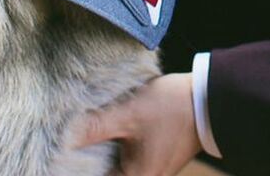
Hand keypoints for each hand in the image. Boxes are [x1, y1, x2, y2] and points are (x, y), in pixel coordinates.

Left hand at [71, 72, 201, 175]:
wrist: (209, 99)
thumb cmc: (172, 108)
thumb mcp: (129, 114)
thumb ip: (96, 126)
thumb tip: (65, 138)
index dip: (75, 170)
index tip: (60, 159)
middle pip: (104, 175)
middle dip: (86, 161)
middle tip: (68, 144)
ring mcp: (151, 170)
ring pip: (114, 168)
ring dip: (100, 154)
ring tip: (83, 134)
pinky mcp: (154, 157)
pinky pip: (125, 160)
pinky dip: (113, 148)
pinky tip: (104, 130)